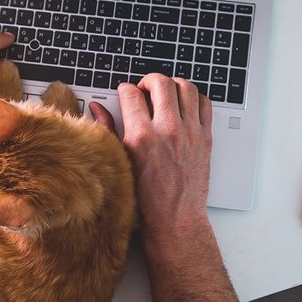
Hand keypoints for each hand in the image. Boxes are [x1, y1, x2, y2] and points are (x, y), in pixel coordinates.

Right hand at [92, 75, 246, 301]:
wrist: (175, 220)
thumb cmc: (145, 201)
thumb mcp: (118, 164)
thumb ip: (107, 131)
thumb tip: (97, 109)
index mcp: (141, 137)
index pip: (131, 94)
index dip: (124, 91)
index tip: (125, 95)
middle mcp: (168, 130)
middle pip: (160, 83)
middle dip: (149, 81)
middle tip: (144, 89)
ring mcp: (190, 133)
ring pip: (186, 87)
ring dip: (173, 85)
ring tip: (165, 93)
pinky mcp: (205, 138)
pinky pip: (204, 104)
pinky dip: (194, 98)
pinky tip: (184, 106)